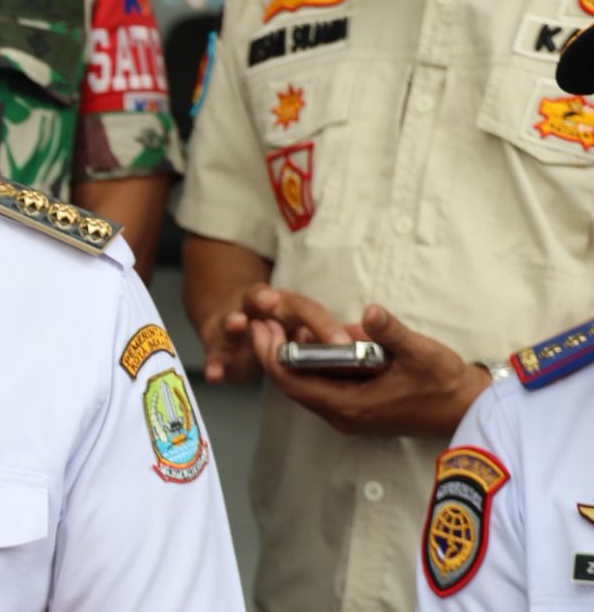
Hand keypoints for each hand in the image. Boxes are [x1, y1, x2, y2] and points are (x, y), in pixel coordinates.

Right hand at [199, 284, 346, 383]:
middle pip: (257, 299)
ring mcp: (233, 327)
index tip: (342, 342)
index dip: (322, 325)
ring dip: (234, 322)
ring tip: (237, 322)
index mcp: (284, 304)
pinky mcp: (217, 348)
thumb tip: (368, 341)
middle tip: (270, 301)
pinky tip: (215, 375)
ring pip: (232, 323)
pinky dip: (214, 364)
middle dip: (262, 299)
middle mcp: (255, 309)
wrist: (234, 321)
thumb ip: (329, 334)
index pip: (306, 310)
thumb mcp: (302, 326)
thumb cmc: (279, 326)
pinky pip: (214, 356)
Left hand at [251, 304, 489, 436]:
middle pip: (292, 383)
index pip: (291, 382)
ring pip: (306, 384)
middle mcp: (343, 415)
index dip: (269, 354)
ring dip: (293, 356)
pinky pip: (323, 384)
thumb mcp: (421, 352)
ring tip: (282, 322)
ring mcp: (350, 413)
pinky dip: (312, 363)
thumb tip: (370, 312)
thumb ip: (392, 333)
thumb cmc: (445, 383)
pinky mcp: (359, 407)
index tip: (259, 325)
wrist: (467, 409)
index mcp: (350, 405)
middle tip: (264, 318)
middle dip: (274, 350)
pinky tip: (315, 337)